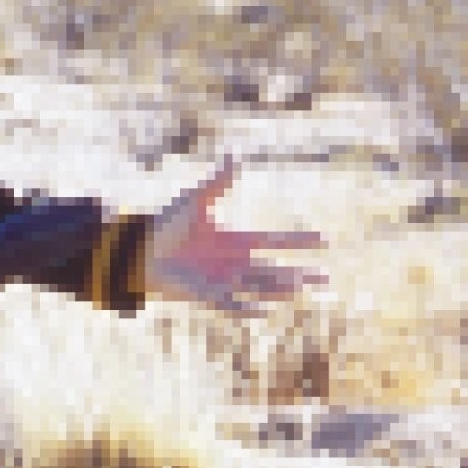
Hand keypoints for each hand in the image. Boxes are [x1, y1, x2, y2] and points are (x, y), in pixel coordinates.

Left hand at [142, 158, 322, 312]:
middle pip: (274, 269)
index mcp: (236, 241)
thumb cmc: (168, 225)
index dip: (299, 241)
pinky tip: (264, 310)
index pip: (274, 241)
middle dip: (299, 274)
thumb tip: (235, 157)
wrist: (143, 249)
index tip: (323, 241)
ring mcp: (223, 280)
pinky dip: (247, 307)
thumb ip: (217, 183)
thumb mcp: (196, 201)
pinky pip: (232, 303)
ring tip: (301, 288)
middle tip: (324, 277)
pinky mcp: (207, 294)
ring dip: (280, 288)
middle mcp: (235, 263)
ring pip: (259, 286)